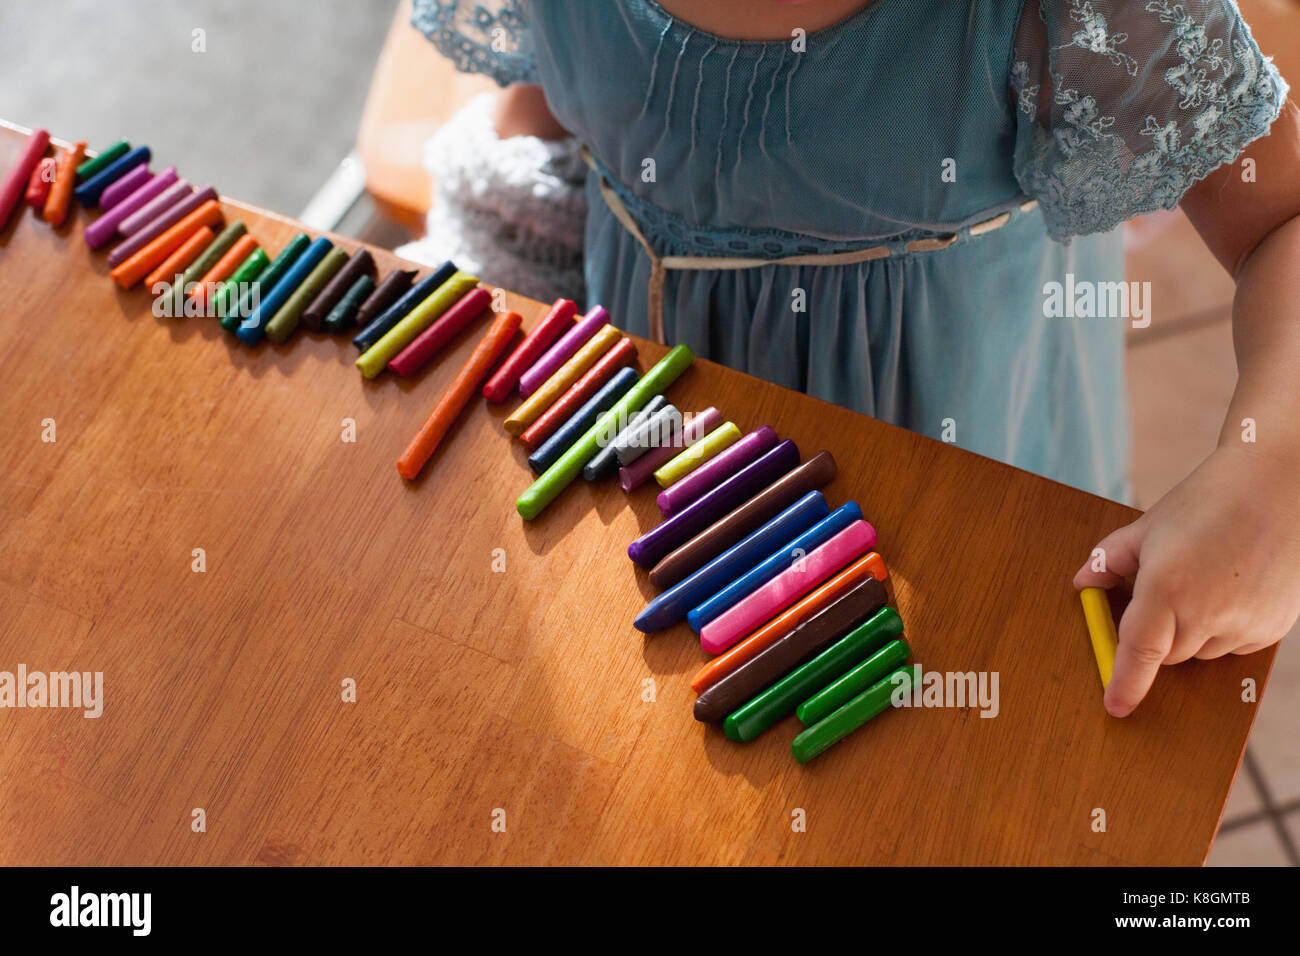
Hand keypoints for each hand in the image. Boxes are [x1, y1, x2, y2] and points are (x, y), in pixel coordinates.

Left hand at [1073, 443, 1299, 716]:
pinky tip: (1230, 588)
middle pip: (1165, 655)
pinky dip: (1223, 628)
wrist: (1277, 487)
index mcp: (1167, 588)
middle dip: (1155, 634)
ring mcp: (1244, 624)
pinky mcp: (1271, 629)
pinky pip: (1233, 646)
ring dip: (1191, 631)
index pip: (1140, 652)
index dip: (1125, 683)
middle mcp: (1207, 613)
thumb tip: (1082, 586)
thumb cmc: (1205, 503)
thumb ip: (1108, 561)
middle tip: (1164, 590)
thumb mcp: (1146, 528)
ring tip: (1203, 580)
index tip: (1116, 707)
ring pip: (1200, 652)